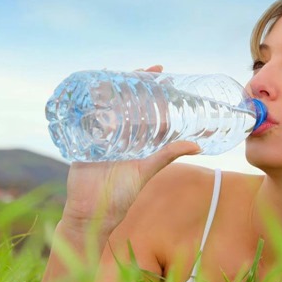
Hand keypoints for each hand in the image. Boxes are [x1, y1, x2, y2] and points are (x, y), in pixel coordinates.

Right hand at [60, 64, 199, 232]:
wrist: (90, 212)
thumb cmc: (119, 196)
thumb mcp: (146, 172)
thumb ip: (167, 156)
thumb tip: (197, 147)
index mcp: (138, 142)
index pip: (150, 112)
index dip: (157, 95)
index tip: (167, 78)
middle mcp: (121, 136)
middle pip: (130, 103)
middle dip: (139, 85)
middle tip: (151, 69)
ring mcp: (102, 135)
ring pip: (110, 106)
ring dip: (116, 88)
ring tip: (125, 71)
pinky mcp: (84, 138)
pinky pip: (87, 115)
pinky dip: (90, 100)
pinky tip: (94, 84)